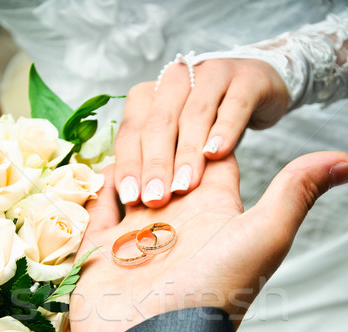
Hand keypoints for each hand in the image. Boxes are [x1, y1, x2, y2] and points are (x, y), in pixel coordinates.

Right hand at [70, 153, 347, 331]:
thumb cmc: (209, 295)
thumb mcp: (261, 238)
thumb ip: (295, 192)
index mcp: (212, 209)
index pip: (211, 153)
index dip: (206, 127)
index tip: (200, 101)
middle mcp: (176, 219)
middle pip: (167, 159)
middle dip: (160, 140)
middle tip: (153, 129)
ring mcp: (137, 236)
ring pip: (131, 177)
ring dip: (129, 160)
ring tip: (128, 152)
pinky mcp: (102, 252)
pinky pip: (97, 211)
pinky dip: (99, 189)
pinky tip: (103, 174)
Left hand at [114, 58, 288, 207]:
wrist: (260, 89)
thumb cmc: (209, 124)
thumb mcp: (177, 140)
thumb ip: (154, 161)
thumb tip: (132, 198)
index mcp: (151, 94)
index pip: (132, 130)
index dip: (129, 164)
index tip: (130, 199)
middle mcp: (177, 80)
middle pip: (159, 122)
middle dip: (156, 164)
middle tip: (155, 199)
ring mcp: (213, 75)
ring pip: (195, 114)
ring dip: (187, 153)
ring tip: (183, 187)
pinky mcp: (249, 79)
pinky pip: (235, 105)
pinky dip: (225, 130)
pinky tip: (216, 155)